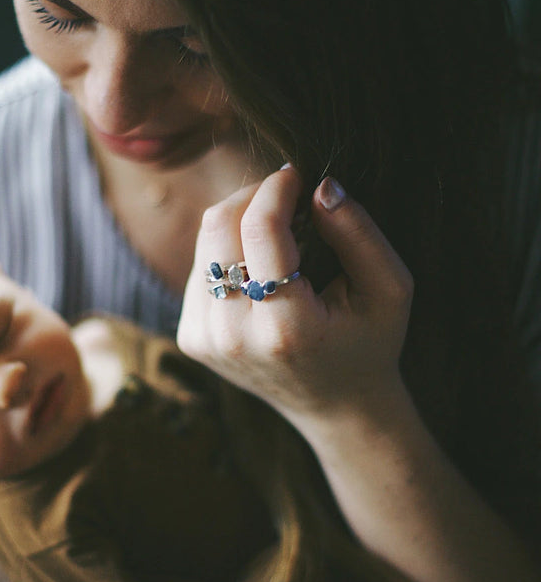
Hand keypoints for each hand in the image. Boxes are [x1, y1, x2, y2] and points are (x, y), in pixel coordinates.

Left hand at [177, 166, 413, 430]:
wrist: (335, 407)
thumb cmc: (369, 341)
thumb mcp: (390, 289)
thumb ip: (359, 234)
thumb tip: (320, 186)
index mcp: (287, 328)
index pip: (259, 230)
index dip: (275, 189)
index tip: (296, 174)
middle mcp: (235, 337)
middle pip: (218, 227)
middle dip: (252, 196)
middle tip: (286, 195)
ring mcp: (206, 340)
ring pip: (204, 243)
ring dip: (239, 222)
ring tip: (278, 232)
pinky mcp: (192, 338)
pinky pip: (199, 269)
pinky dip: (227, 253)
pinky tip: (259, 268)